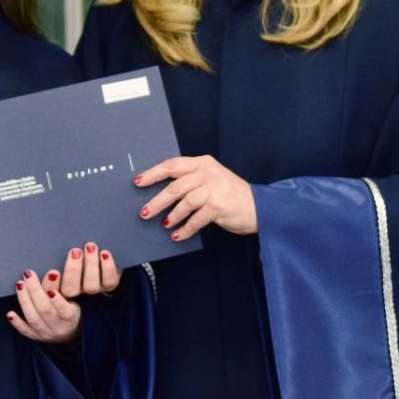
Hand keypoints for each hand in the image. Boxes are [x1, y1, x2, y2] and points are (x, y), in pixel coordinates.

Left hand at [7, 242, 122, 344]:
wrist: (69, 331)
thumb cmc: (72, 307)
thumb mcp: (75, 296)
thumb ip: (66, 283)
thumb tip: (55, 271)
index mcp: (71, 316)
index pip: (65, 309)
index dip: (58, 298)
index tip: (52, 280)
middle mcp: (58, 326)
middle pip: (45, 310)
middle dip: (35, 291)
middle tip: (28, 274)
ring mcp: (45, 332)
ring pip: (33, 318)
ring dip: (25, 301)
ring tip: (20, 284)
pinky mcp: (35, 336)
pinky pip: (25, 332)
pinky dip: (17, 323)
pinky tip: (10, 313)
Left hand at [136, 154, 255, 241]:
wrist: (260, 207)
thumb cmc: (231, 195)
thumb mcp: (212, 180)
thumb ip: (191, 181)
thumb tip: (162, 195)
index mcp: (203, 163)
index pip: (172, 165)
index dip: (153, 173)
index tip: (138, 182)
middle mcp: (207, 173)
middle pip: (175, 186)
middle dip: (157, 200)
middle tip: (144, 212)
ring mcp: (214, 189)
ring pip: (184, 202)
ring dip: (172, 215)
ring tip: (164, 225)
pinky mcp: (219, 206)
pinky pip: (196, 219)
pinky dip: (186, 229)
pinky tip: (178, 235)